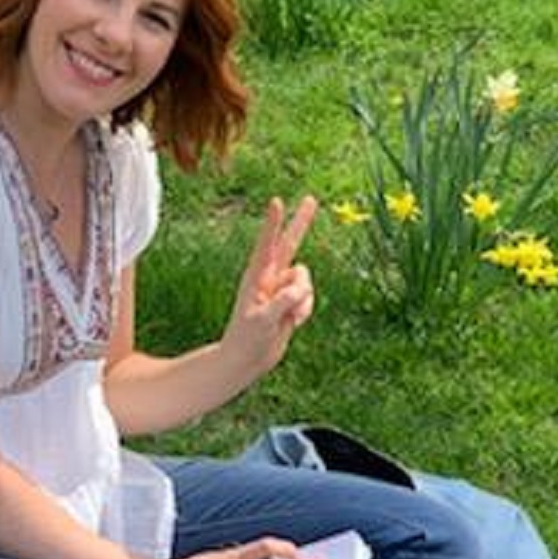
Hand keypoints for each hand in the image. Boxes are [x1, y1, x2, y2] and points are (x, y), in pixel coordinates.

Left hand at [221, 195, 316, 380]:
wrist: (248, 359)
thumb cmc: (246, 340)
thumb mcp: (263, 322)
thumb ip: (282, 303)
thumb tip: (300, 289)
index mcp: (255, 278)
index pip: (266, 245)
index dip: (273, 224)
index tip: (276, 201)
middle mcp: (269, 278)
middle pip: (289, 244)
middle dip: (301, 222)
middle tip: (311, 199)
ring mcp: (281, 289)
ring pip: (306, 280)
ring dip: (304, 299)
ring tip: (289, 318)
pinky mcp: (291, 301)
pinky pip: (309, 297)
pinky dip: (306, 310)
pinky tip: (293, 323)